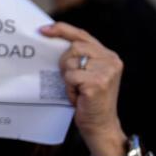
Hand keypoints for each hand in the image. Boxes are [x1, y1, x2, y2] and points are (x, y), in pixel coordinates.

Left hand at [40, 21, 125, 155]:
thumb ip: (79, 57)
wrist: (100, 124)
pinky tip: (79, 97)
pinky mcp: (97, 83)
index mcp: (108, 55)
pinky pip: (71, 77)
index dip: (62, 30)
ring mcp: (106, 72)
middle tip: (71, 80)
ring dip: (68, 77)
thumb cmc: (89, 98)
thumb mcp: (87, 73)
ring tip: (78, 90)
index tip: (43, 30)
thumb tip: (51, 38)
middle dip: (65, 63)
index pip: (82, 35)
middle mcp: (111, 60)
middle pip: (74, 47)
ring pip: (70, 62)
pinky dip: (69, 88)